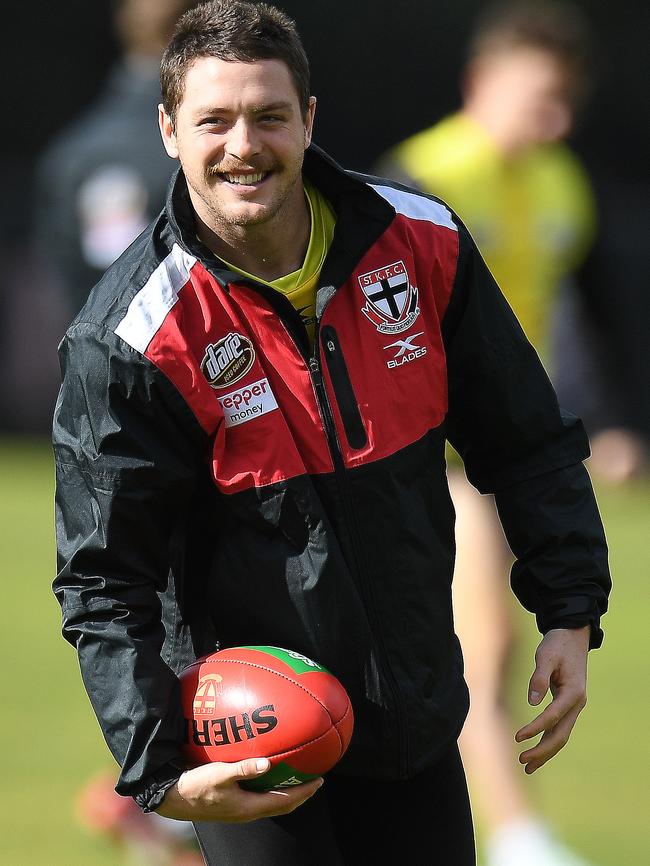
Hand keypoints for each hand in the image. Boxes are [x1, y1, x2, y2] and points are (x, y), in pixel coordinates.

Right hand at [156, 759, 323, 822]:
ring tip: (299, 778)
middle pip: (282, 806)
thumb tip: (267, 763)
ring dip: (288, 794)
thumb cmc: (196, 786)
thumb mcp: (219, 774)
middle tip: (316, 780)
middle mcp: (248, 812)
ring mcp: (240, 811)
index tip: (320, 780)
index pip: (284, 801)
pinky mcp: (233, 806)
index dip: (304, 792)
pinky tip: (270, 776)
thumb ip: (243, 769)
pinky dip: (273, 790)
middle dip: (302, 794)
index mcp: (248, 807)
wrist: (174, 798)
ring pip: (273, 804)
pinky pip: (261, 800)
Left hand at [515, 625, 589, 773]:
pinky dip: (548, 740)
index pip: (552, 717)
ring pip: (561, 735)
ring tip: (527, 766)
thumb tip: (532, 702)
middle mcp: (577, 703)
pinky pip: (559, 728)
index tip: (518, 737)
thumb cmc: (557, 644)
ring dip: (545, 752)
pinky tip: (536, 751)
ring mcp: (574, 706)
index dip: (535, 728)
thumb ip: (539, 678)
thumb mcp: (546, 656)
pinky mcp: (568, 705)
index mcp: (573, 693)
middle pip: (561, 734)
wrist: (572, 636)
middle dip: (542, 751)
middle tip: (522, 761)